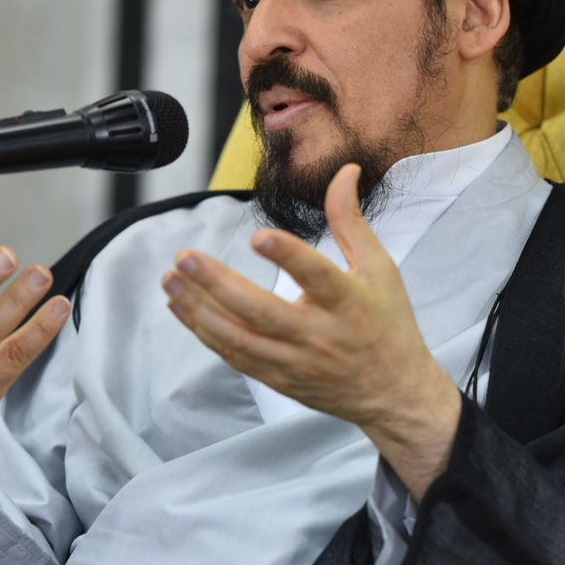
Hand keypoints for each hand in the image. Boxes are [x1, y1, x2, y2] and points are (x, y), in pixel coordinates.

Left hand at [162, 163, 461, 496]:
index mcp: (348, 303)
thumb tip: (345, 171)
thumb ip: (351, 221)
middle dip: (219, 284)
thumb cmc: (387, 323)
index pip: (317, 277)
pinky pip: (234, 356)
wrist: (393, 393)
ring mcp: (295, 362)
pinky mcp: (279, 378)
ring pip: (239, 339)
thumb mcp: (380, 268)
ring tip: (171, 279)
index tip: (258, 237)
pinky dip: (205, 332)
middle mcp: (319, 336)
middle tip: (184, 257)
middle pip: (262, 312)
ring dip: (199, 310)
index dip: (289, 257)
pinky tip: (182, 307)